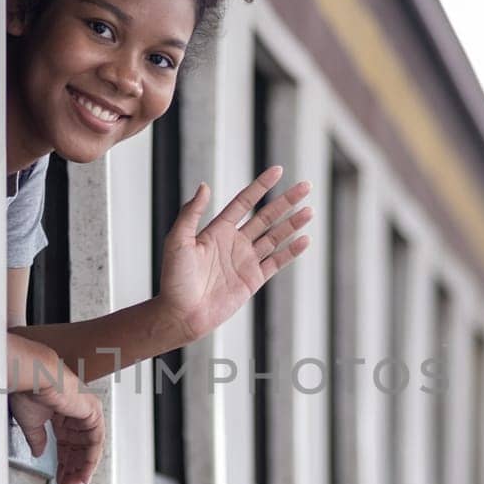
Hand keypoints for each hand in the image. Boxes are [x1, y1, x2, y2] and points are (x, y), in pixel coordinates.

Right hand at [9, 344, 104, 483]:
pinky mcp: (93, 413)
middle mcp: (76, 414)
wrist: (32, 376)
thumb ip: (38, 439)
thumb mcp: (31, 423)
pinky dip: (90, 460)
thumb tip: (39, 452)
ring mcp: (86, 413)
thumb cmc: (28, 390)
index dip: (62, 467)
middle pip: (78, 451)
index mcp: (62, 414)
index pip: (66, 447)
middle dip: (72, 473)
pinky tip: (83, 474)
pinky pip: (95, 442)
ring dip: (81, 471)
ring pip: (88, 449)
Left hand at [157, 166, 312, 343]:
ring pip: (275, 237)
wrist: (181, 314)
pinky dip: (291, 251)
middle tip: (306, 186)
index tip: (278, 170)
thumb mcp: (177, 240)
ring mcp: (245, 261)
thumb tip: (205, 186)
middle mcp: (234, 242)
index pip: (244, 202)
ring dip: (293, 223)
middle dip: (286, 201)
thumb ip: (191, 213)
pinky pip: (276, 262)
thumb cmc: (174, 278)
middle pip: (266, 216)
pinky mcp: (253, 280)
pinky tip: (305, 239)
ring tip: (310, 210)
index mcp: (217, 230)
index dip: (261, 186)